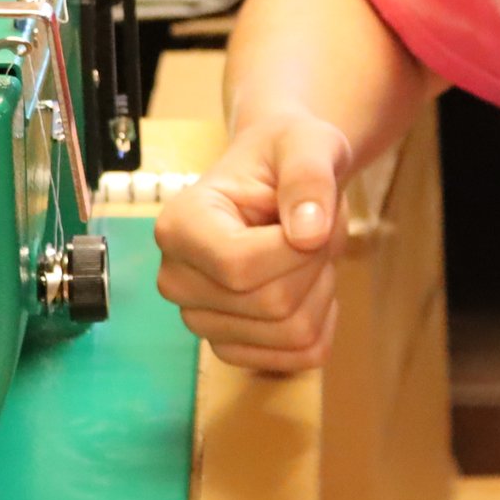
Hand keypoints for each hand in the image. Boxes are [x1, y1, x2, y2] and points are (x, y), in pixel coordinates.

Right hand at [152, 111, 350, 371]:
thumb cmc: (286, 154)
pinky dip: (323, 319)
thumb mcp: (307, 144)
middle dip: (316, 264)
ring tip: (306, 250)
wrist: (279, 176)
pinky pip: (302, 355)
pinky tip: (307, 282)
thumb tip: (308, 234)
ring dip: (322, 290)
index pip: (240, 266)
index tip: (312, 213)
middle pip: (273, 305)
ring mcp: (200, 320)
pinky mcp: (230, 346)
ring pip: (292, 334)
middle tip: (313, 226)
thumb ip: (309, 177)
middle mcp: (177, 280)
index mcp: (178, 226)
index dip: (297, 249)